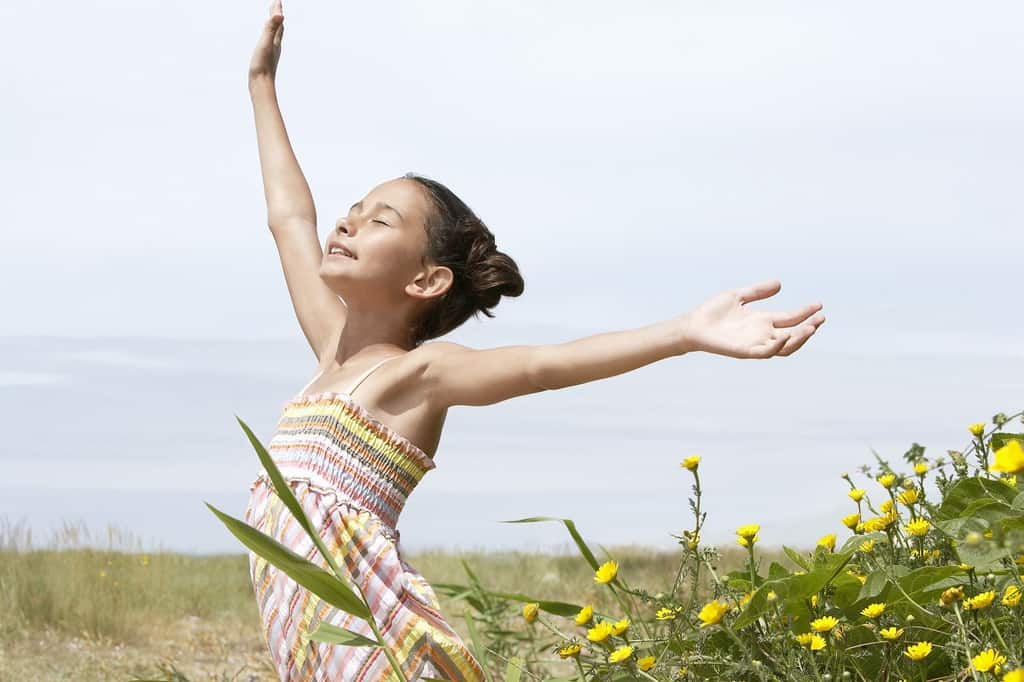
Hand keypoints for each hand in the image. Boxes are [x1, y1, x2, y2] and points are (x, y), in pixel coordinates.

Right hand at [249, 0, 284, 83]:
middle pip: (278, 26)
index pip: (278, 21)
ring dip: (275, 24)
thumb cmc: (262, 66)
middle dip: (277, 14)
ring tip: (274, 19)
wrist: (261, 86)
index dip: (277, 9)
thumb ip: (271, 28)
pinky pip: (270, 43)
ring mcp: (272, 52)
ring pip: (275, 35)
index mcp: (275, 40)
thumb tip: (280, 15)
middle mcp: (275, 45)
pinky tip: (268, 39)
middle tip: (276, 4)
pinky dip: (270, 36)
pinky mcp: (267, 58)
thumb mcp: (265, 43)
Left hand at [678, 280, 824, 357]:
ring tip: (810, 328)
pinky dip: (777, 346)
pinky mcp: (745, 351)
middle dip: (809, 327)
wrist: (693, 325)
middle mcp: (762, 334)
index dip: (806, 312)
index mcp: (763, 321)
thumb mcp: (738, 296)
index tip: (819, 304)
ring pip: (785, 347)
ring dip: (799, 339)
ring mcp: (755, 344)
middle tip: (821, 318)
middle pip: (793, 334)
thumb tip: (780, 283)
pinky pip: (765, 352)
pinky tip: (785, 336)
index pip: (791, 319)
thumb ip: (758, 291)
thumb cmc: (712, 312)